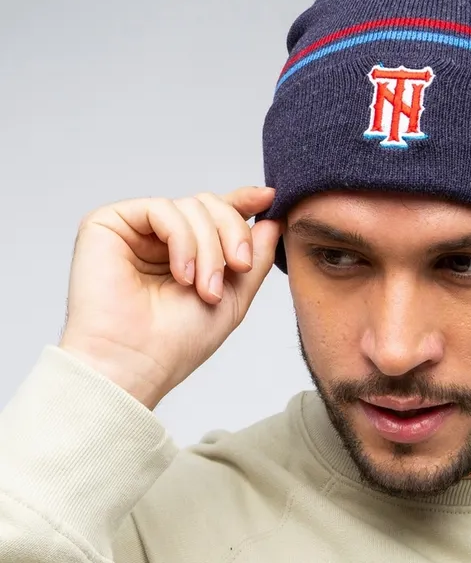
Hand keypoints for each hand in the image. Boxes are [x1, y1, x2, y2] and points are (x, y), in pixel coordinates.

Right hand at [58, 186, 281, 408]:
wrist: (135, 364)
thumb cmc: (176, 343)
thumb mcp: (234, 297)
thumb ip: (254, 258)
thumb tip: (271, 219)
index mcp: (184, 253)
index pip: (214, 213)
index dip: (241, 201)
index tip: (268, 198)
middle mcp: (157, 238)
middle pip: (208, 204)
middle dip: (232, 234)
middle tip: (240, 268)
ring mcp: (133, 230)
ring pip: (190, 206)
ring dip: (209, 248)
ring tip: (204, 288)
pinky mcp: (107, 224)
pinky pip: (162, 209)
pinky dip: (183, 240)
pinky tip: (182, 275)